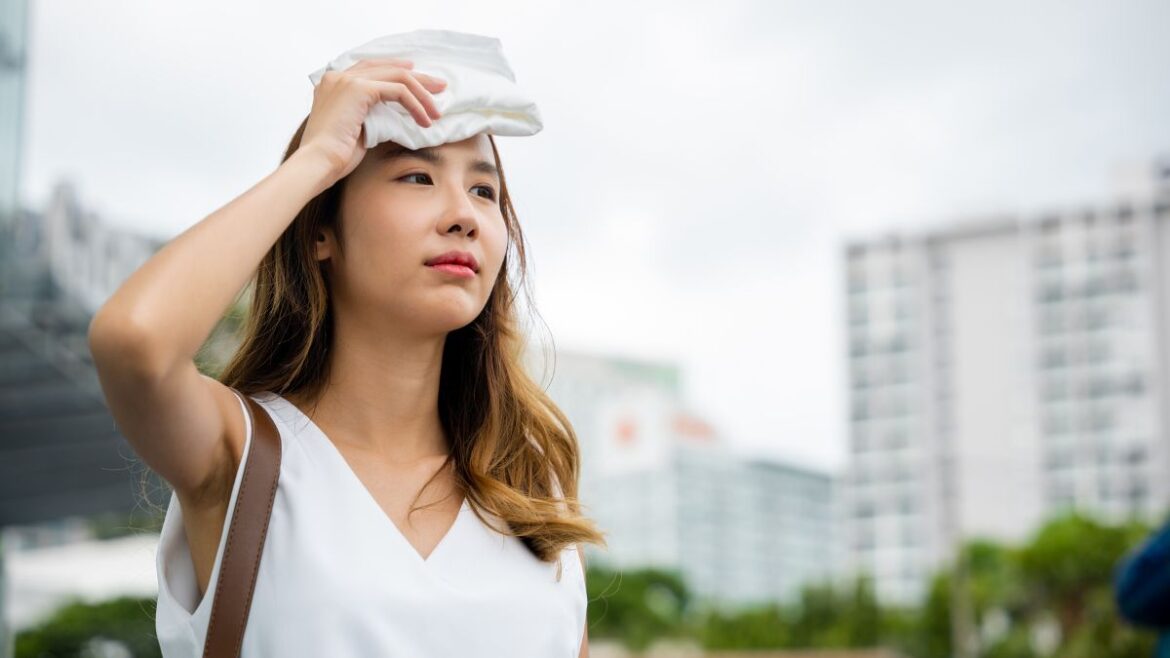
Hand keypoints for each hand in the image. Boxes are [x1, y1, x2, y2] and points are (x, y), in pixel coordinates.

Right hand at [298, 58, 446, 184]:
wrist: (318, 163)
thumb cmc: (334, 156)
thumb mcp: (355, 128)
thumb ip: (370, 114)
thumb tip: (396, 115)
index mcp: (333, 83)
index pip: (372, 68)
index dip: (397, 71)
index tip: (420, 81)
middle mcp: (339, 76)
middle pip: (387, 68)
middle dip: (418, 78)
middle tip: (440, 88)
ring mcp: (347, 80)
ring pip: (397, 77)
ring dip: (421, 94)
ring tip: (436, 113)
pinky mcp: (359, 89)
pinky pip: (398, 91)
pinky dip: (415, 105)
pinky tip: (425, 121)